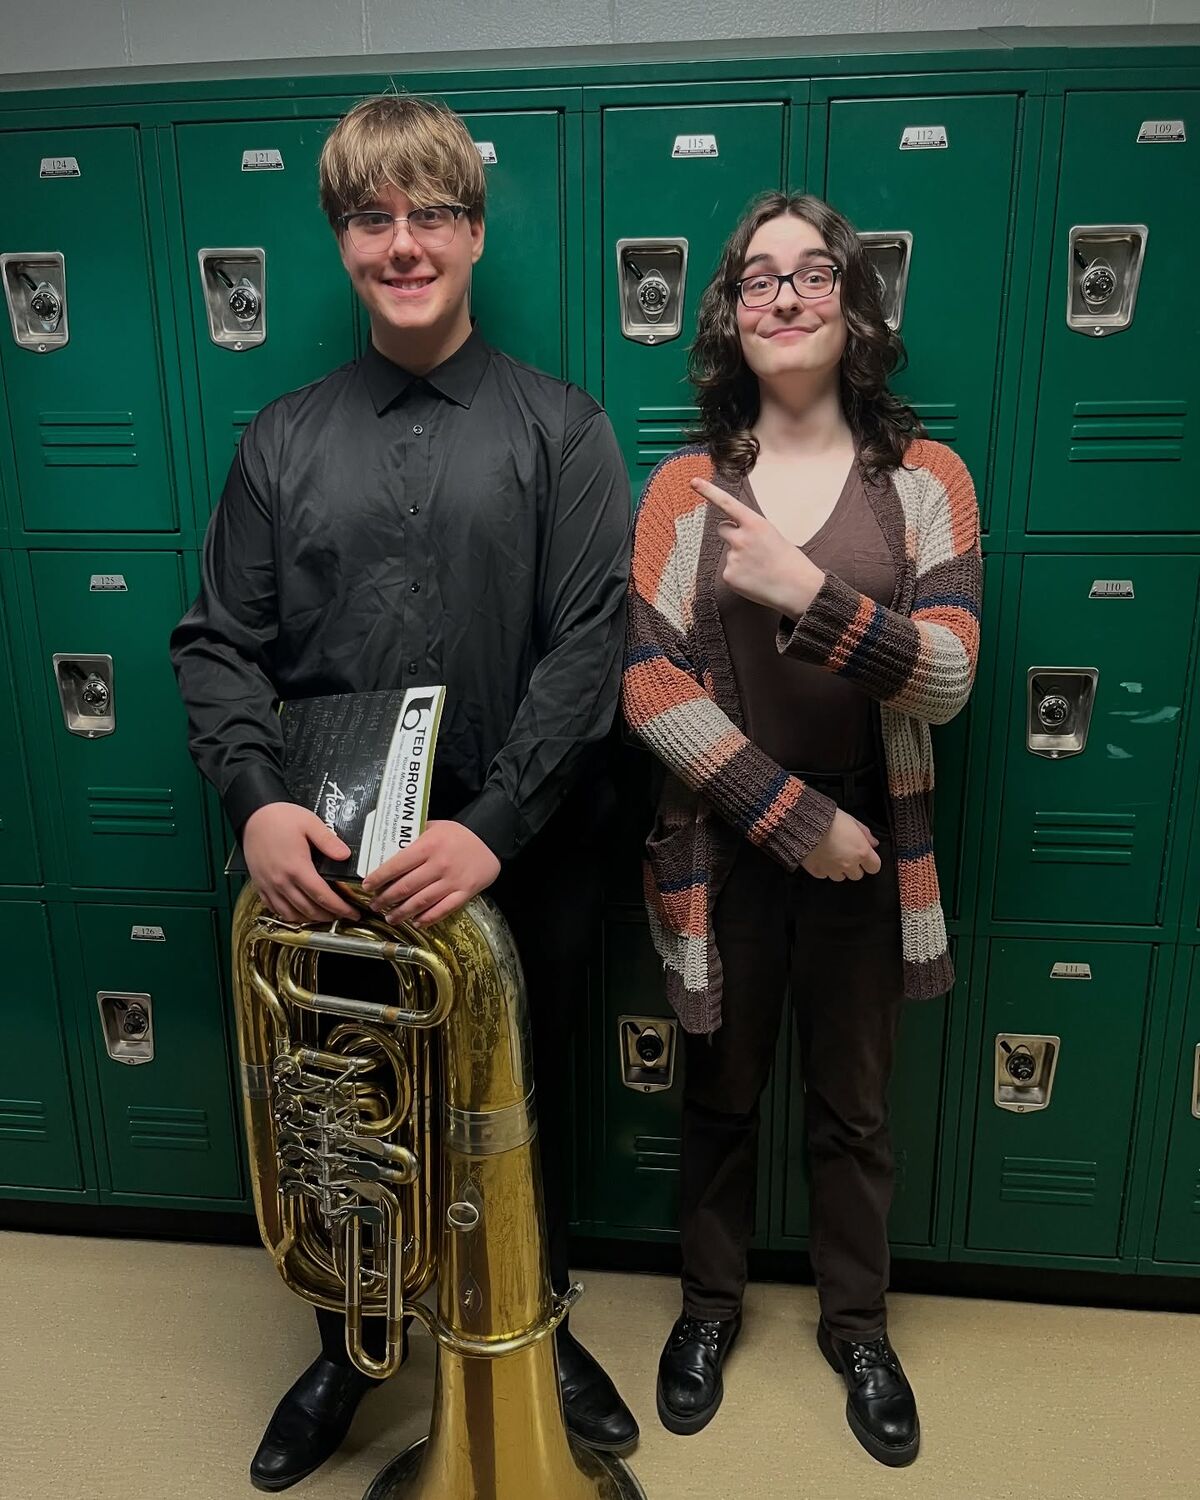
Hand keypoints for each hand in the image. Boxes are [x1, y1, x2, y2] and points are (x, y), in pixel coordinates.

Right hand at [242, 802, 356, 921]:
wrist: (253, 816)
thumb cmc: (280, 818)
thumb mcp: (310, 823)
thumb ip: (328, 841)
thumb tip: (345, 856)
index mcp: (297, 867)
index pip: (323, 896)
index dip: (340, 908)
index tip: (353, 913)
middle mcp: (282, 881)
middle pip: (309, 910)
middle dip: (329, 916)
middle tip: (343, 914)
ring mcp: (269, 885)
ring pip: (291, 914)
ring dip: (310, 918)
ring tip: (324, 915)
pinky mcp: (260, 886)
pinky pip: (275, 909)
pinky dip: (290, 915)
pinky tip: (300, 911)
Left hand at [362, 820, 500, 927]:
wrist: (491, 838)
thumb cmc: (459, 833)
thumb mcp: (433, 826)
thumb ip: (412, 837)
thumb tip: (386, 847)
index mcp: (428, 846)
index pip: (397, 865)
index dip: (379, 878)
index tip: (367, 885)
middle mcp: (438, 865)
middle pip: (406, 887)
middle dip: (386, 899)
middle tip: (375, 905)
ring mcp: (452, 881)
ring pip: (422, 902)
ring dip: (402, 913)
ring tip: (390, 918)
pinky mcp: (465, 892)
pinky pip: (443, 910)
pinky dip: (428, 919)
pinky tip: (417, 923)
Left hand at [694, 477, 824, 615]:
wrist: (798, 589)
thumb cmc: (789, 562)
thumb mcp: (773, 536)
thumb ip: (751, 531)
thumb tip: (735, 537)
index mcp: (755, 524)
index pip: (727, 504)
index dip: (709, 492)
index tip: (693, 482)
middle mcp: (741, 539)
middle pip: (722, 529)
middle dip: (731, 534)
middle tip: (750, 548)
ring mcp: (733, 558)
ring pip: (729, 553)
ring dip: (740, 559)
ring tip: (760, 568)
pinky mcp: (729, 576)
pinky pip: (729, 571)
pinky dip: (740, 575)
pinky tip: (755, 579)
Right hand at [801, 809, 881, 881]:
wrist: (805, 823)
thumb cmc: (829, 819)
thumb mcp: (852, 821)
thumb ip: (865, 834)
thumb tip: (873, 842)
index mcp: (861, 852)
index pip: (874, 867)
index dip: (870, 862)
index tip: (865, 857)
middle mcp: (848, 864)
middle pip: (858, 875)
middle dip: (854, 866)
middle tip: (846, 854)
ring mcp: (833, 870)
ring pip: (841, 877)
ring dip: (839, 869)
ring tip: (832, 855)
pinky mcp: (818, 871)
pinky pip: (825, 875)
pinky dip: (824, 869)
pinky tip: (821, 857)